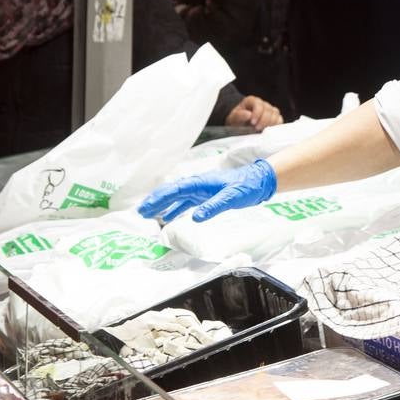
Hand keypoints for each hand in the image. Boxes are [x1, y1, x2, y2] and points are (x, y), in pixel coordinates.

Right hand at [137, 159, 276, 223]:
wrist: (259, 182)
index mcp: (200, 182)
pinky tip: (168, 217)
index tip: (145, 208)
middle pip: (171, 192)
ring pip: (176, 198)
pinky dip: (174, 209)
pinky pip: (185, 202)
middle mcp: (197, 185)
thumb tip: (195, 218)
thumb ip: (214, 207)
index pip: (174, 190)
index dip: (158, 199)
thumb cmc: (246, 187)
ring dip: (162, 205)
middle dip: (155, 202)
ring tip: (148, 215)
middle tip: (140, 213)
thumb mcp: (231, 198)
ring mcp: (201, 190)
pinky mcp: (206, 196)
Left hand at [225, 96, 282, 130]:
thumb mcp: (233, 118)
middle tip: (256, 129)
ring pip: (275, 115)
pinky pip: (279, 120)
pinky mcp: (275, 117)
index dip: (257, 113)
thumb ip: (239, 116)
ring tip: (262, 131)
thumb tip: (248, 114)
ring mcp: (270, 110)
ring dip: (270, 124)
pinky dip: (275, 126)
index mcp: (252, 101)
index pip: (259, 104)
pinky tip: (268, 131)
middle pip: (268, 110)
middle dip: (263, 121)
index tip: (252, 123)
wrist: (239, 125)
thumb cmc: (236, 120)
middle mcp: (263, 104)